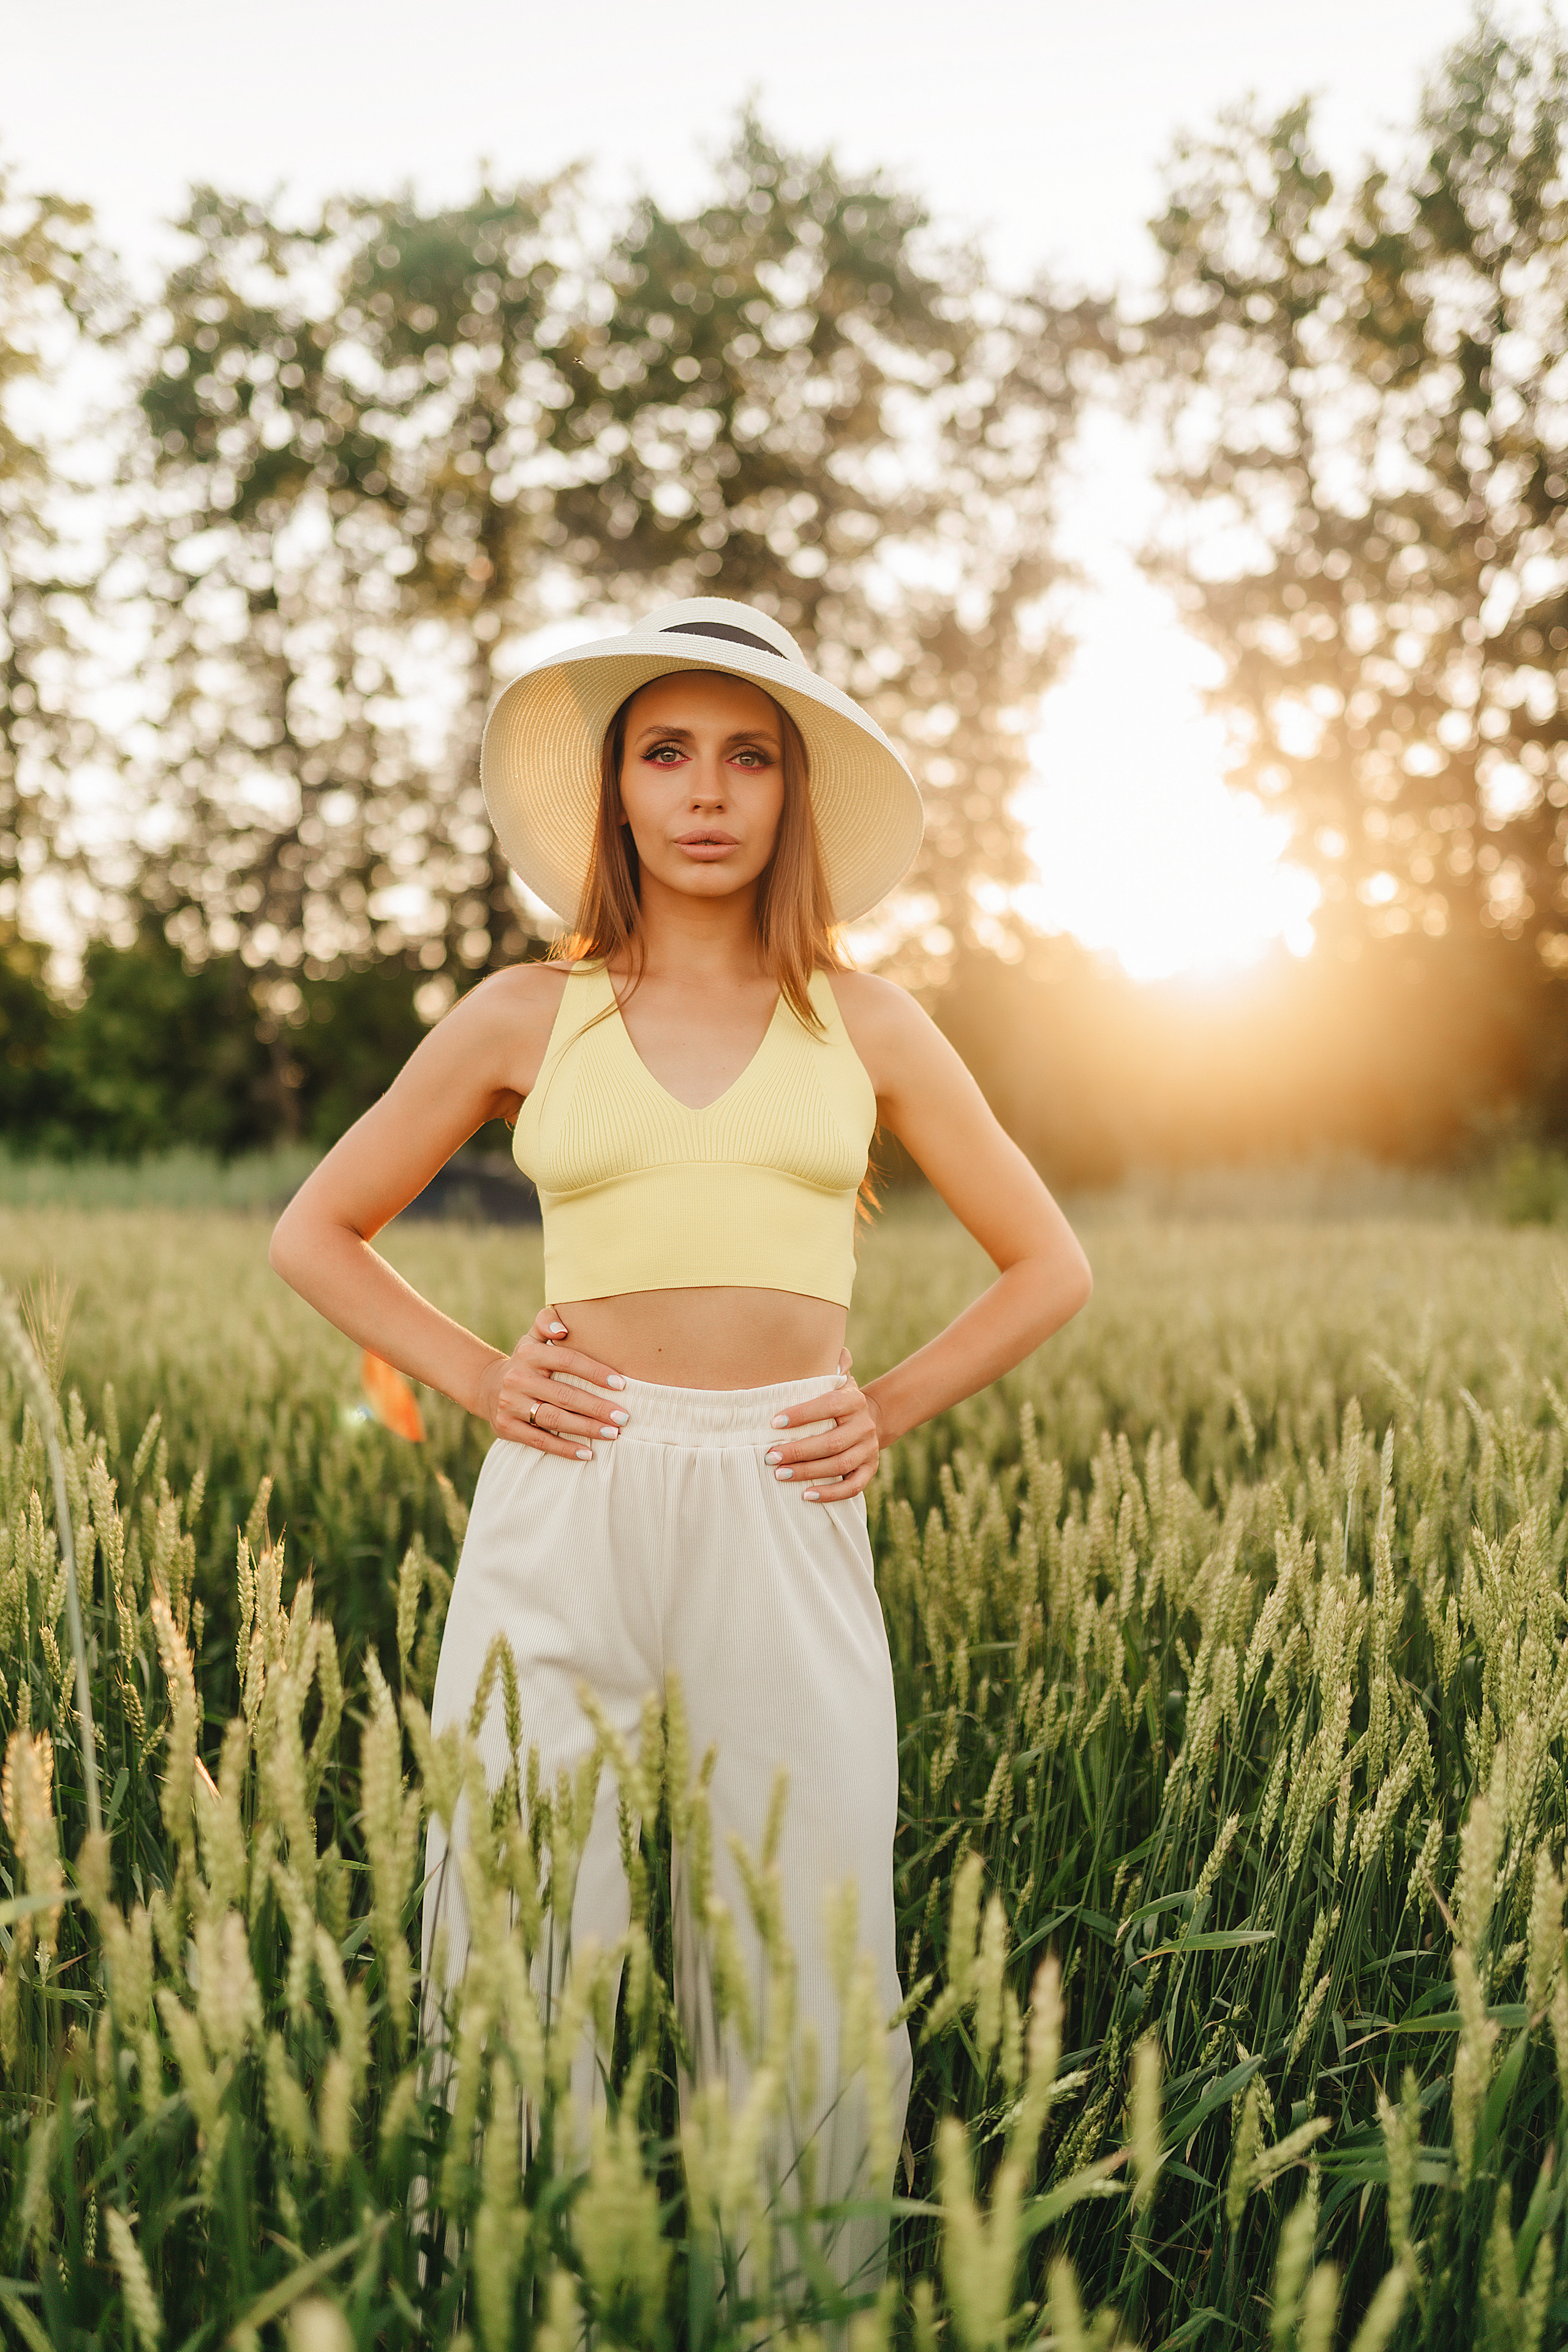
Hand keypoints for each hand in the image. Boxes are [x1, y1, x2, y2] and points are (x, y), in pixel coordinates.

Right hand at [478, 1302, 629, 1458]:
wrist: (486, 1386)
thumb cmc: (525, 1361)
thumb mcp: (532, 1338)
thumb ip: (547, 1322)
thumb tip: (563, 1328)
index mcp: (528, 1353)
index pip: (568, 1361)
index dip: (595, 1372)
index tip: (621, 1385)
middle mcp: (517, 1378)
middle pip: (565, 1395)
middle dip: (597, 1407)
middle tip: (623, 1417)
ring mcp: (510, 1404)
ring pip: (554, 1419)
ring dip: (587, 1428)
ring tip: (613, 1434)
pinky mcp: (506, 1427)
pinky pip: (540, 1440)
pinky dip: (565, 1448)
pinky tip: (587, 1453)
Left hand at [764, 1346, 885, 1503]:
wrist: (871, 1419)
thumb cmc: (838, 1398)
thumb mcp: (837, 1377)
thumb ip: (830, 1361)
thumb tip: (823, 1346)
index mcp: (853, 1400)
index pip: (829, 1405)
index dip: (802, 1415)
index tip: (773, 1423)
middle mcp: (864, 1426)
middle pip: (832, 1442)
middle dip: (799, 1451)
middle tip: (769, 1456)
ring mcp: (868, 1450)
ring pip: (839, 1466)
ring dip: (808, 1472)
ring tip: (780, 1474)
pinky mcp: (869, 1471)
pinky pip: (852, 1487)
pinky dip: (830, 1494)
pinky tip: (806, 1495)